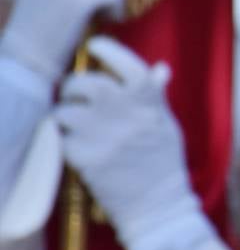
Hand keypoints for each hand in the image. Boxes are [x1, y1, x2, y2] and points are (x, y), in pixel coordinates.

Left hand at [54, 37, 196, 243]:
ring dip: (66, 116)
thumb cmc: (164, 162)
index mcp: (149, 103)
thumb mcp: (167, 124)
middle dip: (74, 87)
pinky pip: (62, 139)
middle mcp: (124, 114)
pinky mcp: (84, 158)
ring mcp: (102, 135)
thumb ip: (156, 97)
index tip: (95, 45)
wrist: (157, 204)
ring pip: (65, 112)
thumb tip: (160, 69)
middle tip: (76, 94)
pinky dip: (66, 142)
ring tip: (75, 125)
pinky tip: (78, 148)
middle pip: (85, 84)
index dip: (108, 50)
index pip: (126, 64)